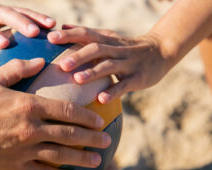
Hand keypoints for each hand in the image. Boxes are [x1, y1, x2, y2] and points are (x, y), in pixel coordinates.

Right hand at [0, 58, 110, 169]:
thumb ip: (16, 69)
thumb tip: (39, 61)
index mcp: (29, 106)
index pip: (67, 111)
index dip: (87, 116)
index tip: (99, 119)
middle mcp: (32, 129)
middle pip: (71, 134)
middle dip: (92, 137)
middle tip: (107, 139)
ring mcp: (25, 150)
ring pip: (62, 155)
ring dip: (83, 157)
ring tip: (98, 159)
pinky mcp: (17, 167)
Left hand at [48, 25, 172, 103]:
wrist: (161, 51)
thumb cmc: (127, 47)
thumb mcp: (109, 38)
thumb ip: (88, 35)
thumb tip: (62, 27)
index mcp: (107, 39)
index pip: (86, 34)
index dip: (69, 35)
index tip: (50, 38)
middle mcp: (116, 49)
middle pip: (96, 49)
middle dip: (79, 56)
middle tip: (62, 65)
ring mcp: (128, 63)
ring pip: (109, 66)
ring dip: (93, 72)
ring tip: (77, 80)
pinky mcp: (138, 77)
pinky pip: (124, 85)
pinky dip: (113, 92)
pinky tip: (101, 99)